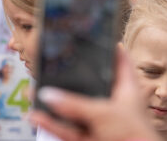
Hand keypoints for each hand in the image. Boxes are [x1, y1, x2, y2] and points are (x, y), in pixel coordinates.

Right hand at [29, 48, 160, 140]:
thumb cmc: (132, 134)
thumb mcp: (103, 113)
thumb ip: (75, 104)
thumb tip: (47, 95)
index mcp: (127, 91)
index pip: (121, 62)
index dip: (112, 49)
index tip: (100, 36)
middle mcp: (115, 105)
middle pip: (92, 86)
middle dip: (71, 80)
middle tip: (53, 67)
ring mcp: (102, 123)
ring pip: (75, 111)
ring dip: (55, 105)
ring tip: (35, 93)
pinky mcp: (91, 138)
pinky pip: (68, 130)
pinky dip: (53, 124)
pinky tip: (36, 117)